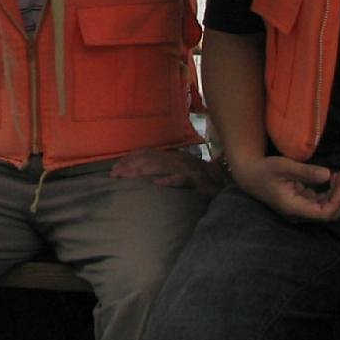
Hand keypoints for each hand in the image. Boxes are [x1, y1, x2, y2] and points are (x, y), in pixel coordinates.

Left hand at [110, 147, 225, 196]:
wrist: (225, 185)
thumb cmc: (200, 180)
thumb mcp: (178, 172)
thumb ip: (162, 171)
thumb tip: (143, 176)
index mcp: (172, 157)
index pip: (147, 154)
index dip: (130, 160)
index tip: (114, 168)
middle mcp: (178, 159)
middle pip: (149, 159)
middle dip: (130, 166)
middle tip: (114, 174)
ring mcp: (187, 169)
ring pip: (161, 167)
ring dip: (143, 171)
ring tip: (127, 176)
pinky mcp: (198, 181)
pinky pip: (181, 179)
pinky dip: (169, 180)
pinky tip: (157, 184)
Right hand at [229, 153, 339, 221]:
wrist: (251, 176)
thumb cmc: (265, 170)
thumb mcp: (284, 167)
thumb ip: (305, 172)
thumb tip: (328, 175)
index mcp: (294, 207)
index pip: (324, 213)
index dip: (338, 199)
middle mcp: (299, 213)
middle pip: (329, 214)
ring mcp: (301, 210)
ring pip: (328, 209)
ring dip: (338, 194)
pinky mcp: (302, 203)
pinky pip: (322, 202)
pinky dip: (331, 192)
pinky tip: (332, 178)